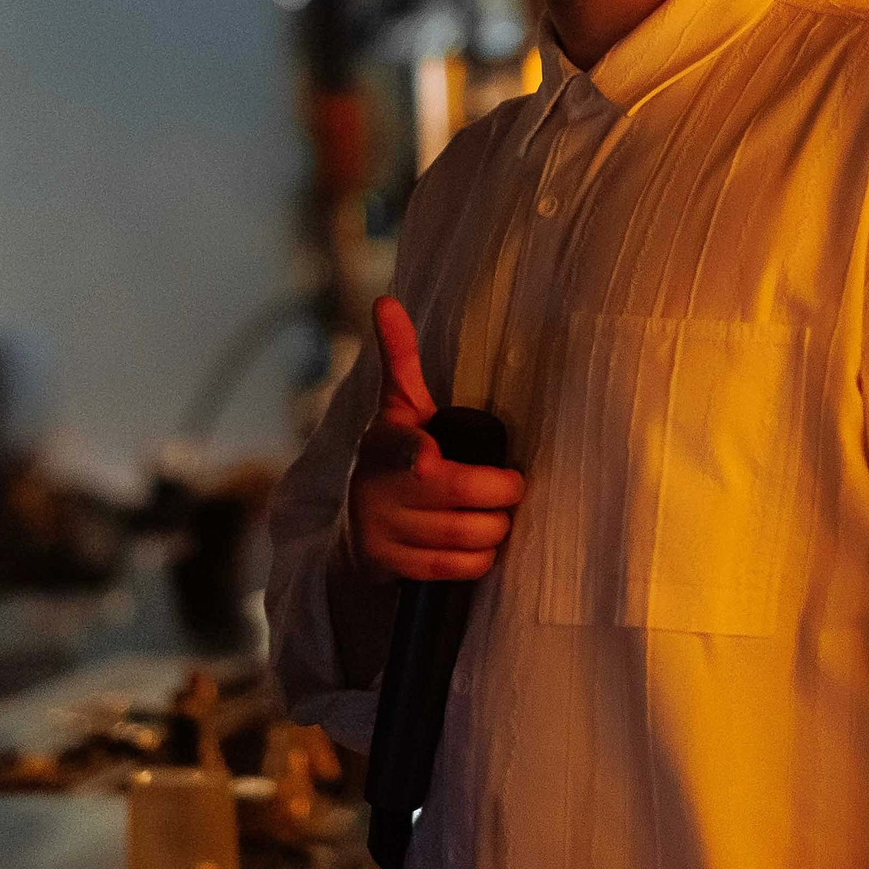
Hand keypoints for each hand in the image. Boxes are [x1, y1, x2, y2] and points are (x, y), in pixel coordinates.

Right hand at [347, 297, 524, 583]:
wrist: (357, 535)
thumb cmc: (394, 460)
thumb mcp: (396, 411)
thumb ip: (398, 360)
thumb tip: (386, 301)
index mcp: (382, 444)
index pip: (401, 450)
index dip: (417, 456)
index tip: (428, 458)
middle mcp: (376, 488)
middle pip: (458, 495)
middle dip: (500, 493)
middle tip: (512, 487)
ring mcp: (382, 531)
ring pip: (463, 535)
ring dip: (495, 528)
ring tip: (499, 515)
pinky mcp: (393, 567)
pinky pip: (456, 567)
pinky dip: (479, 558)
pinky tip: (482, 545)